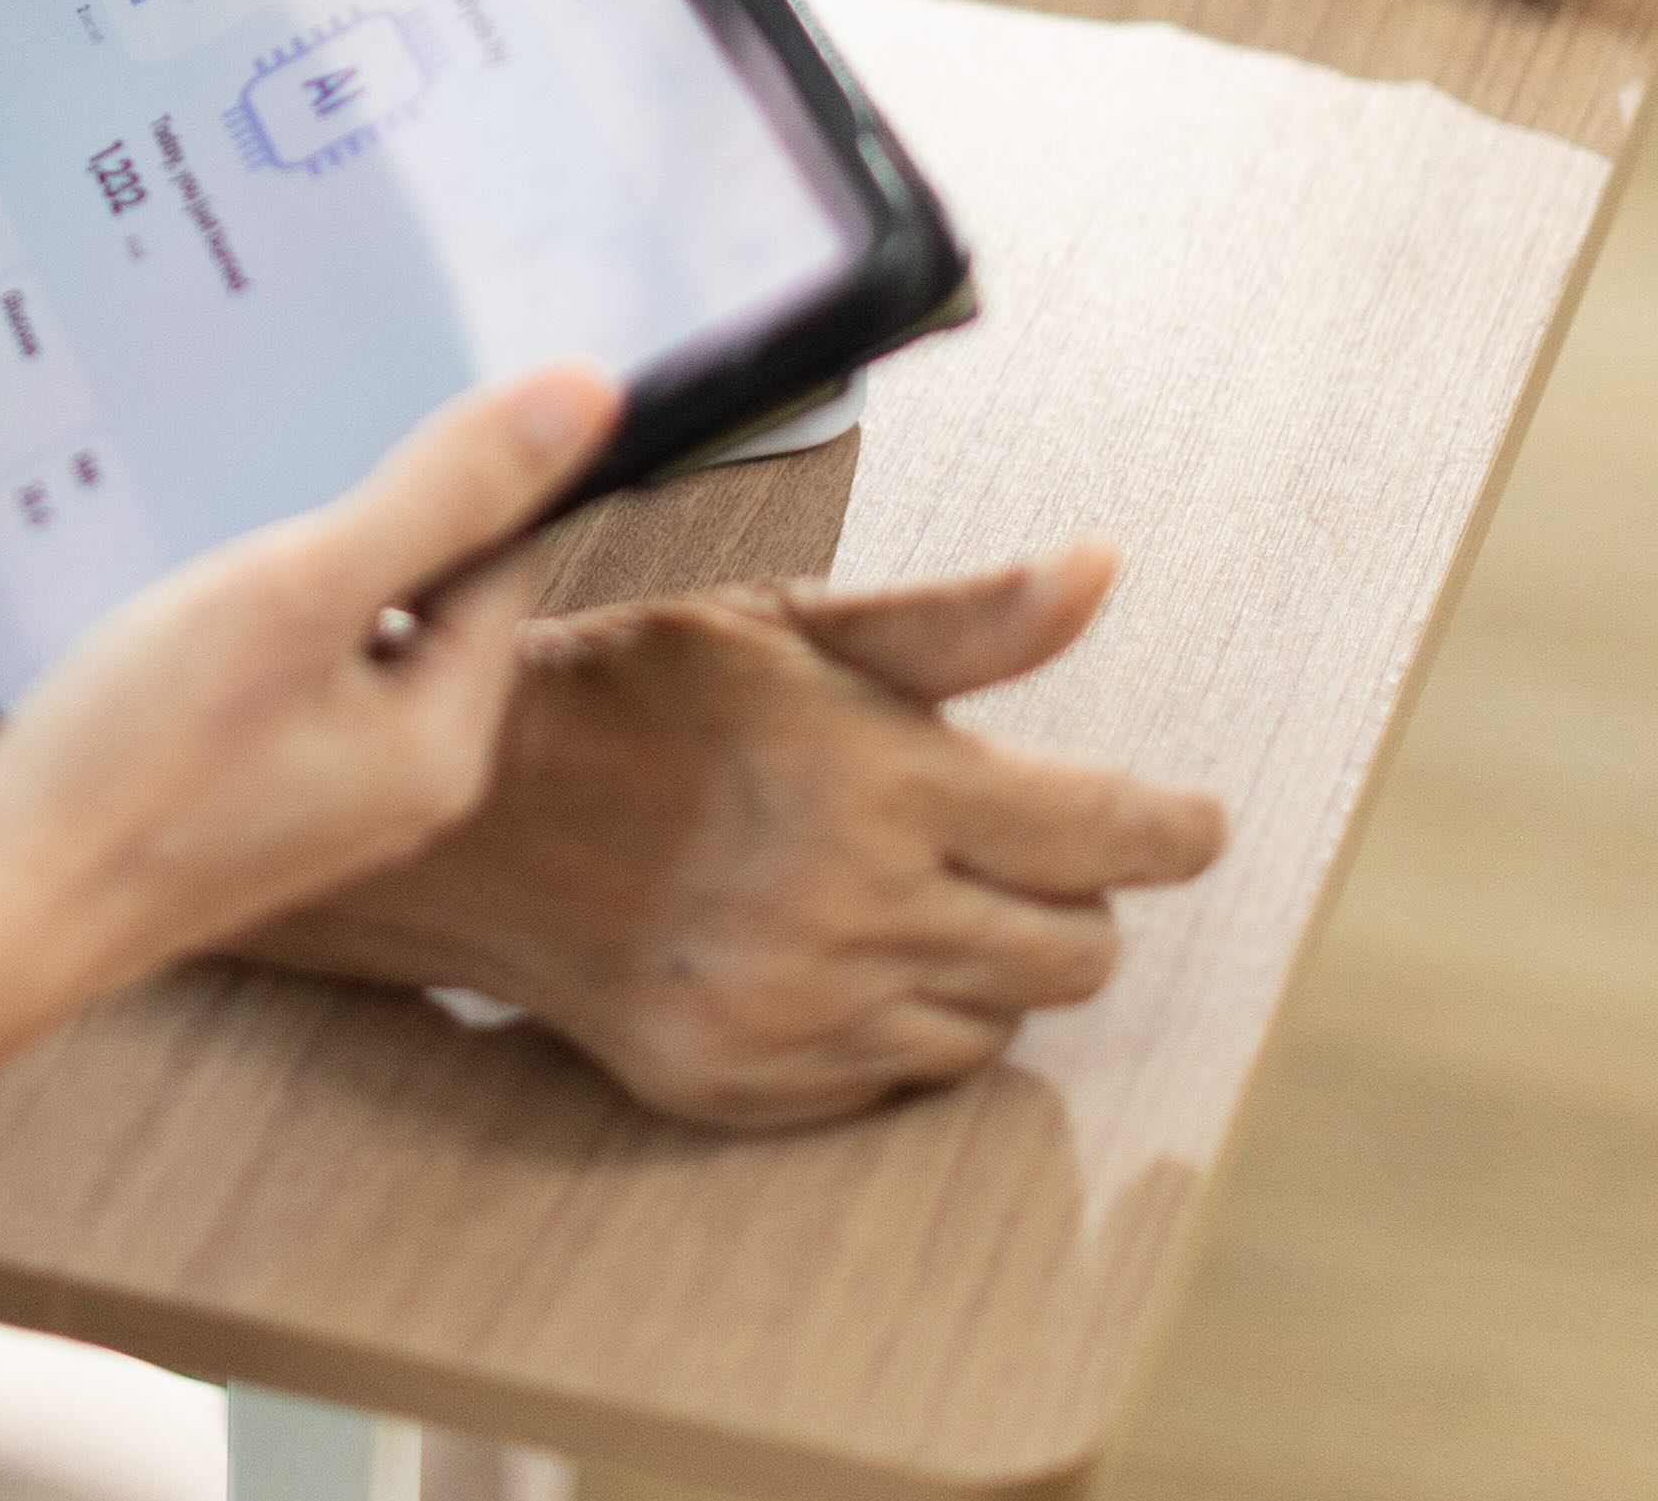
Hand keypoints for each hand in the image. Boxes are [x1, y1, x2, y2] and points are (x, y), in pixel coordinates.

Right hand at [0, 369, 612, 1007]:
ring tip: (206, 529)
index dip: (453, 469)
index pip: (501, 562)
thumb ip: (439, 496)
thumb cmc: (134, 766)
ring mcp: (309, 800)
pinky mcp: (231, 804)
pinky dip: (229, 630)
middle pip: (419, 600)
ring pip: (333, 638)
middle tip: (279, 452)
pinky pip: (265, 682)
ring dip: (283, 573)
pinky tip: (160, 606)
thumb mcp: (296, 594)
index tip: (385, 396)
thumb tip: (583, 399)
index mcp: (442, 743)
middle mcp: (395, 785)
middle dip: (358, 519)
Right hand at [290, 544, 1223, 1125]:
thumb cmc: (634, 695)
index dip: (1175, 831)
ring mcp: (808, 1015)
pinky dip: (901, 1019)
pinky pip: (904, 1076)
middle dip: (1075, 897)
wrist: (465, 821)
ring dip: (987, 961)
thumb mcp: (791, 623)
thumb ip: (960, 621)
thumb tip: (1099, 571)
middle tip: (1012, 845)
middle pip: (1081, 952)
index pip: (1113, 838)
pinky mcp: (757, 1086)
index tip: (1192, 824)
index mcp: (888, 785)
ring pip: (1001, 1023)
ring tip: (905, 891)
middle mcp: (863, 914)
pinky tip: (833, 949)